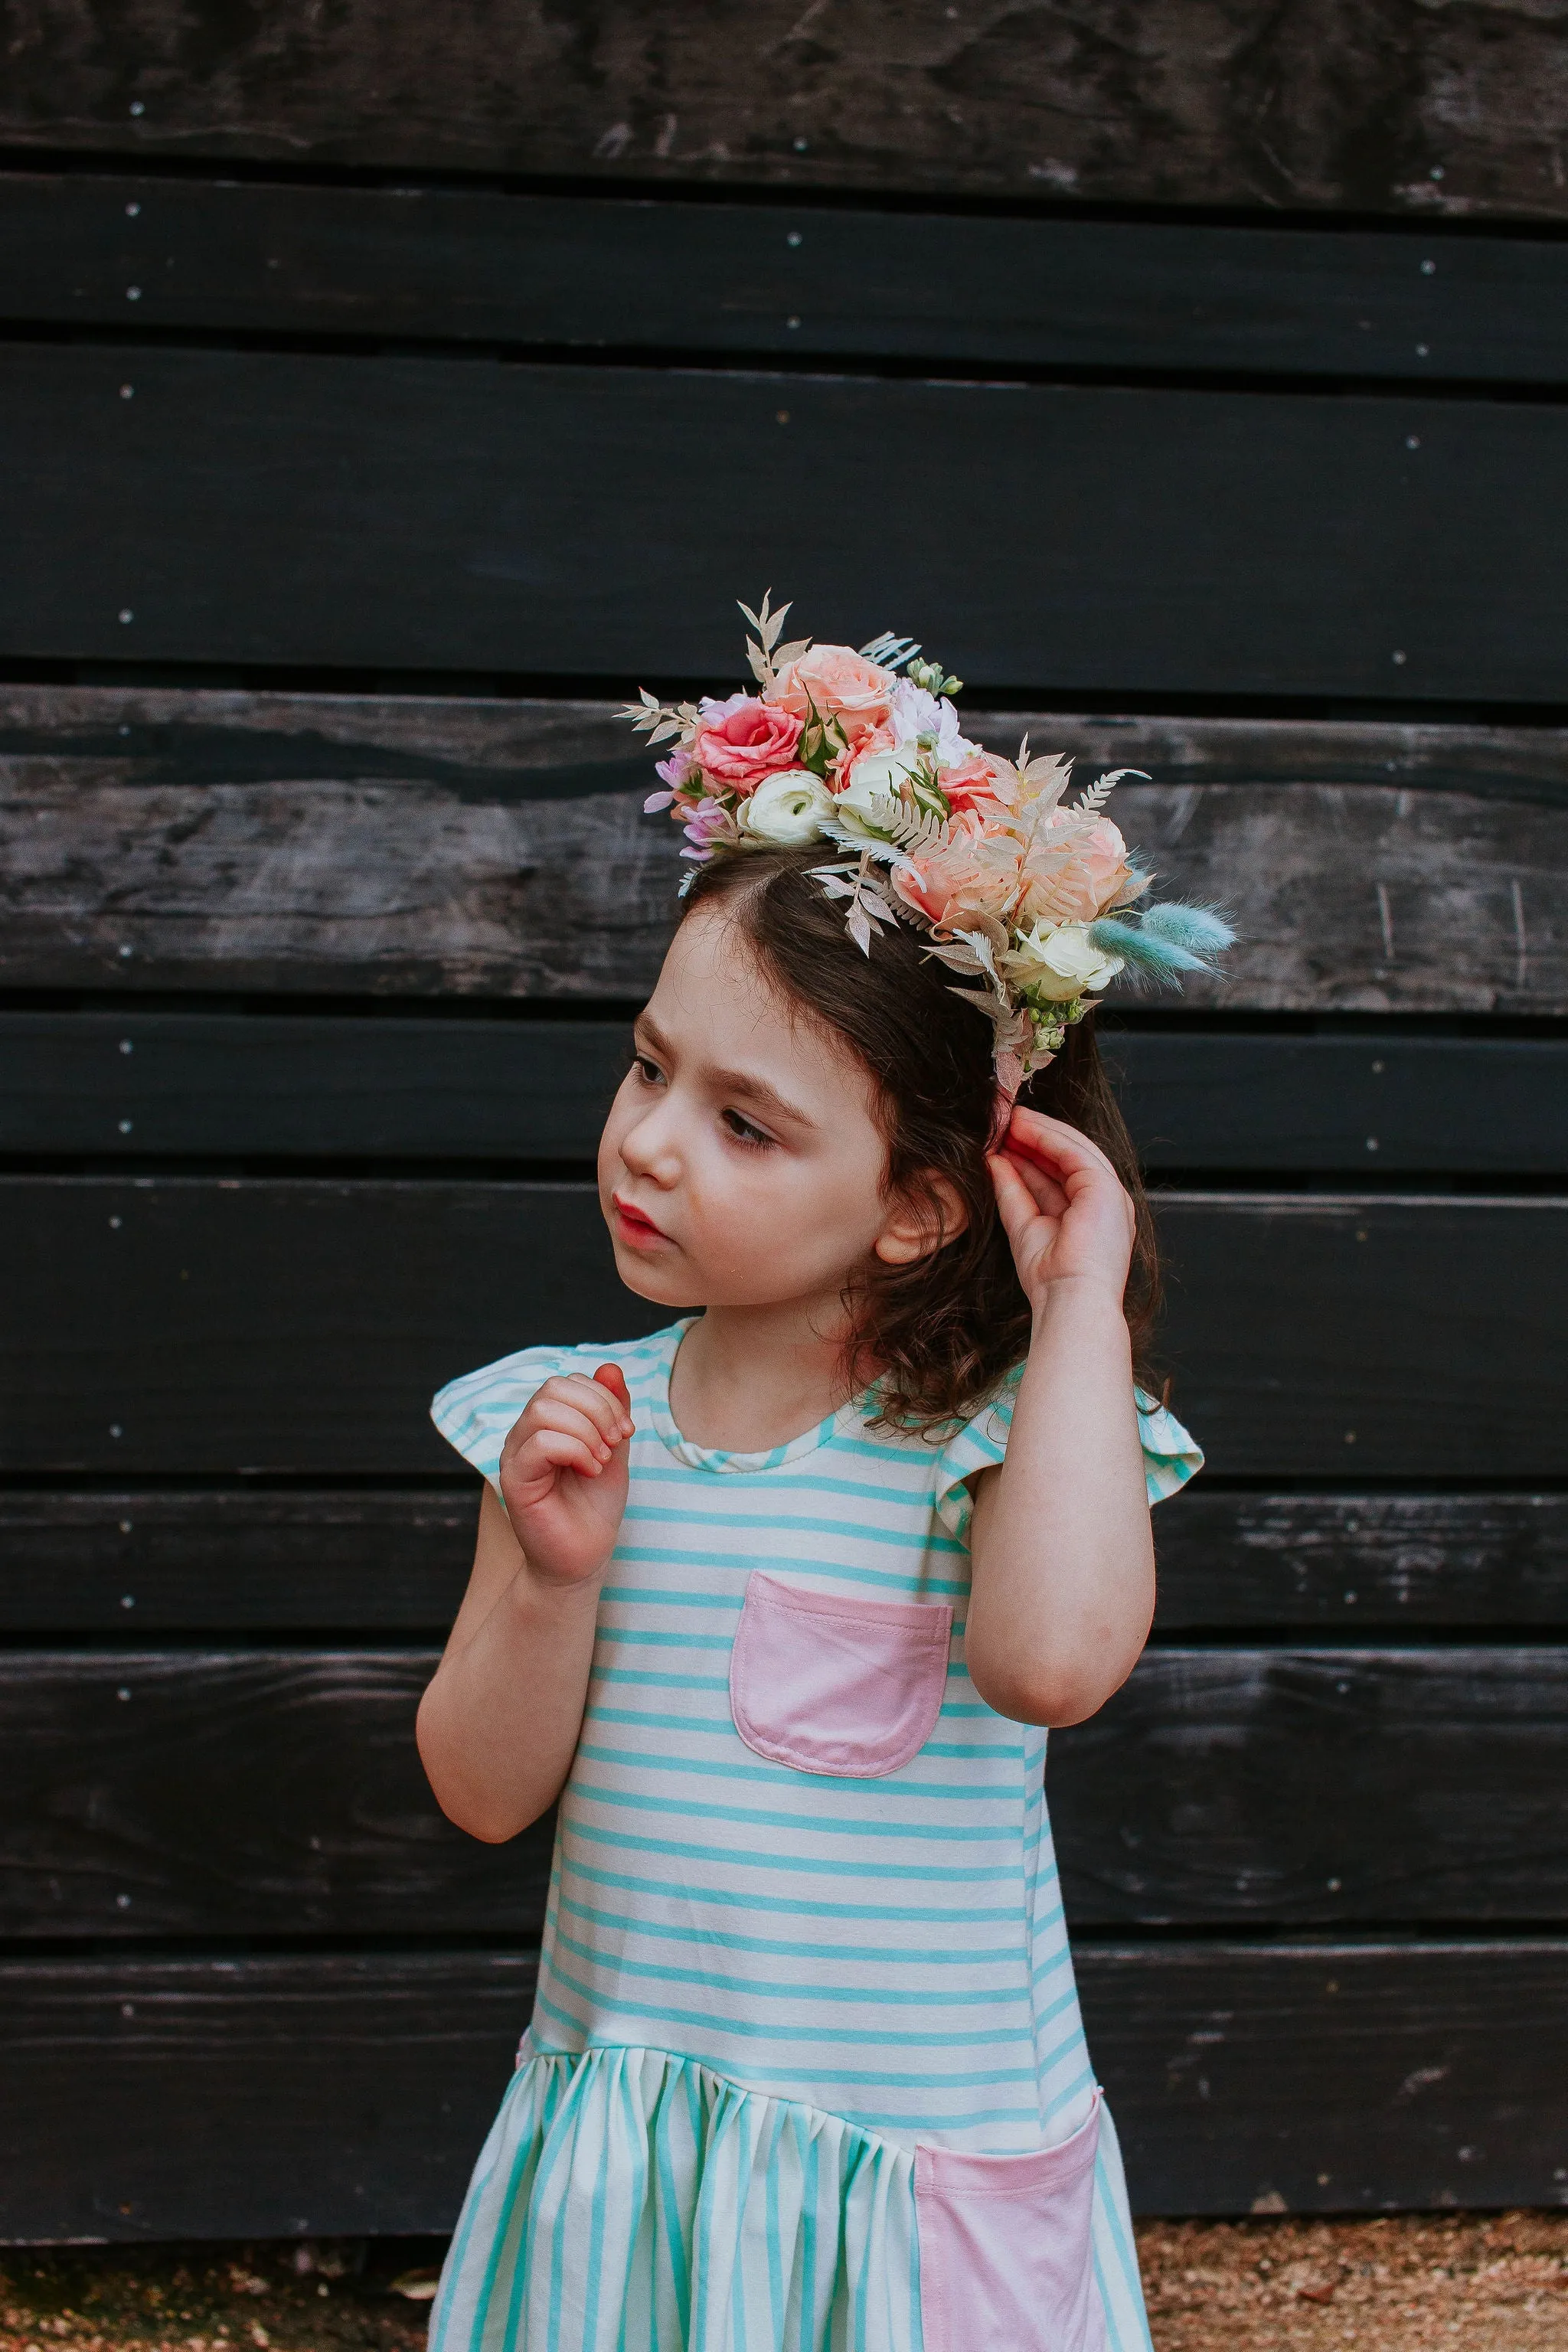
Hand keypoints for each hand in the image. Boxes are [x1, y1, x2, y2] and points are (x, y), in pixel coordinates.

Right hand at [497, 1365, 632, 1587]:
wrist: (584, 1559)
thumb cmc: (594, 1508)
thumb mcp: (613, 1449)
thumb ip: (612, 1409)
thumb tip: (610, 1367)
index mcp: (547, 1423)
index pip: (569, 1381)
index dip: (604, 1397)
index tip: (626, 1431)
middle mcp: (525, 1433)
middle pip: (554, 1388)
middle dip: (597, 1410)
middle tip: (615, 1444)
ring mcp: (515, 1455)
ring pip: (544, 1410)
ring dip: (586, 1431)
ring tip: (600, 1462)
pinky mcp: (513, 1479)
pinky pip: (539, 1442)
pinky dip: (575, 1451)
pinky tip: (590, 1472)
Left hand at [987, 1109, 1135, 1315]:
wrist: (1069, 1300)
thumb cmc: (1051, 1280)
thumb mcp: (1024, 1227)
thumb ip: (1012, 1193)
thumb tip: (994, 1162)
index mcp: (1091, 1217)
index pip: (1061, 1175)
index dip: (1033, 1155)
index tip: (1004, 1142)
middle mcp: (1104, 1203)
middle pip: (1069, 1158)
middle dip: (1036, 1137)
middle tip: (1004, 1122)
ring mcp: (1109, 1194)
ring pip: (1073, 1148)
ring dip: (1040, 1130)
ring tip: (1009, 1118)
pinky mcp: (1106, 1188)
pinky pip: (1073, 1152)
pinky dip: (1046, 1137)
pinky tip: (1021, 1127)